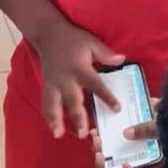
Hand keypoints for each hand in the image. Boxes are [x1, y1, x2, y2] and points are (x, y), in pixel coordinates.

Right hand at [33, 19, 124, 139]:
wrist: (48, 33)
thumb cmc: (72, 38)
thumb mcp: (91, 42)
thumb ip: (106, 54)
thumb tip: (122, 60)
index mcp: (80, 69)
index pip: (96, 85)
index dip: (107, 97)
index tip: (117, 109)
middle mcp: (66, 79)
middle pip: (72, 101)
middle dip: (77, 117)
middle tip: (83, 133)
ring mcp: (54, 83)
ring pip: (54, 104)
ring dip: (56, 120)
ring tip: (59, 134)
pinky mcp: (46, 84)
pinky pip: (45, 101)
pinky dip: (47, 115)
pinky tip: (51, 127)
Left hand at [89, 98, 159, 167]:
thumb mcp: (163, 127)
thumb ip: (147, 131)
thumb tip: (126, 134)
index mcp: (151, 163)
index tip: (125, 166)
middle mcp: (137, 159)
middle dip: (105, 165)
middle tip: (99, 155)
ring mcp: (128, 148)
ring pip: (109, 157)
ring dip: (100, 150)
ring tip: (96, 138)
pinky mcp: (120, 136)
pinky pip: (106, 142)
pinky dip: (100, 138)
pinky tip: (95, 130)